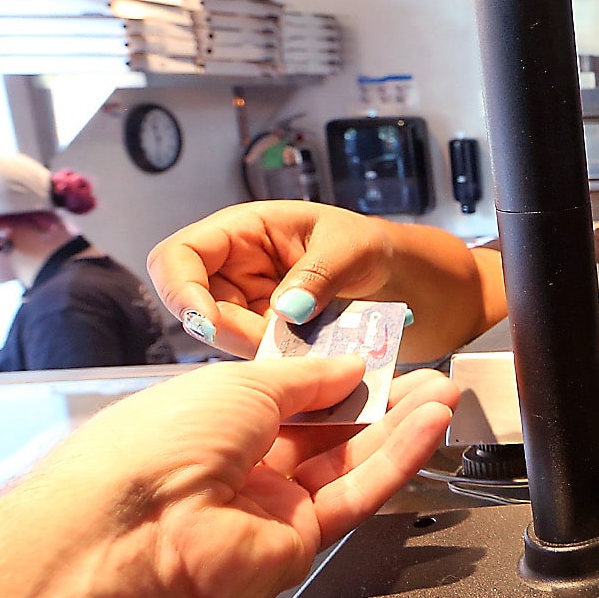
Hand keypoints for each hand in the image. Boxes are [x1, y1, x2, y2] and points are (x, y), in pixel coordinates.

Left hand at [0, 359, 459, 597]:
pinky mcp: (298, 544)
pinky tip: (429, 427)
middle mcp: (237, 465)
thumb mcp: (238, 383)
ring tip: (444, 393)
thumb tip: (347, 366)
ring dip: (398, 427)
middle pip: (323, 429)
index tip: (378, 354)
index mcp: (208, 419)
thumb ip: (305, 377)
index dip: (333, 374)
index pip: (284, 394)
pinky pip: (354, 494)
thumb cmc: (158, 446)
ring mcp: (268, 507)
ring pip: (346, 461)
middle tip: (426, 373)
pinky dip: (395, 461)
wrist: (132, 540)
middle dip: (377, 400)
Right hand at [149, 203, 506, 362]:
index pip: (179, 255)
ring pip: (227, 340)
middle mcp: (240, 269)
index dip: (182, 289)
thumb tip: (285, 309)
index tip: (207, 320)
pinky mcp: (274, 341)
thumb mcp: (355, 249)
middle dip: (230, 331)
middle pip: (197, 307)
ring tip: (313, 345)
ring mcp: (254, 307)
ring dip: (262, 353)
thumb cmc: (386, 249)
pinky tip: (315, 361)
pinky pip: (260, 360)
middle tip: (276, 344)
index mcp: (247, 230)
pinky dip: (282, 367)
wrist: (419, 286)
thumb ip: (318, 276)